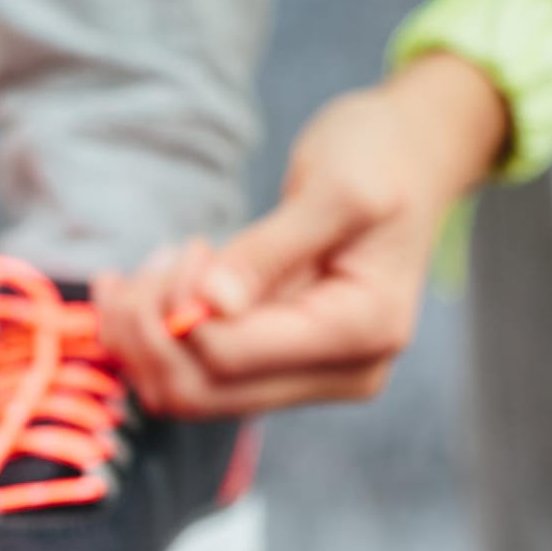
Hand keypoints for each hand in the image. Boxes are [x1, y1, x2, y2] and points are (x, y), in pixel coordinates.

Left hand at [94, 53, 509, 416]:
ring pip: (187, 393)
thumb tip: (211, 304)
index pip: (229, 357)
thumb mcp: (335, 187)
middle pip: (200, 393)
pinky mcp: (277, 365)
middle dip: (148, 334)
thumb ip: (270, 249)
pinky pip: (196, 374)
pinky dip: (155, 338)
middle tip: (147, 265)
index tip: (183, 251)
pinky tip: (145, 288)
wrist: (408, 158)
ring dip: (143, 339)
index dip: (178, 313)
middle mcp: (339, 373)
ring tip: (146, 271)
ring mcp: (307, 377)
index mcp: (361, 332)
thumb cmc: (380, 158)